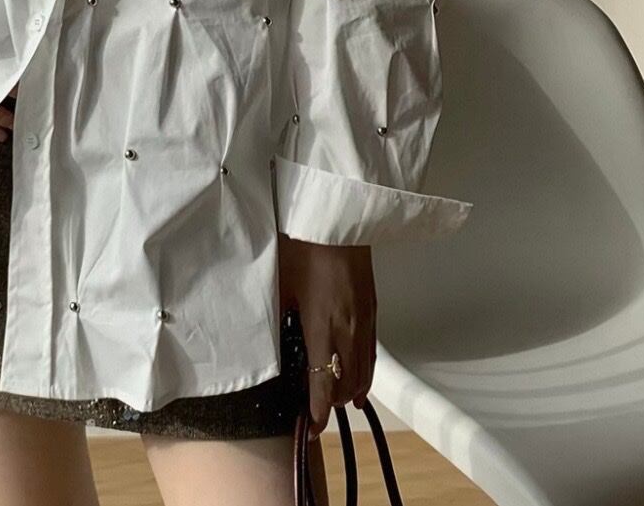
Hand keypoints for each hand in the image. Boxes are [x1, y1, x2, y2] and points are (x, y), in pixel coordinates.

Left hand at [278, 232, 376, 438]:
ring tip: (339, 402)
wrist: (338, 217)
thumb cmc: (303, 243)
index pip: (321, 382)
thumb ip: (278, 317)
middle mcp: (348, 328)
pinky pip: (371, 351)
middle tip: (317, 413)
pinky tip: (358, 376)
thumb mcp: (280, 283)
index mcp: (322, 325)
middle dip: (332, 402)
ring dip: (350, 389)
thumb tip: (271, 341)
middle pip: (346, 382)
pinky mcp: (372, 307)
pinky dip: (364, 369)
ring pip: (363, 370)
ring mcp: (364, 319)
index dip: (317, 410)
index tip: (310, 427)